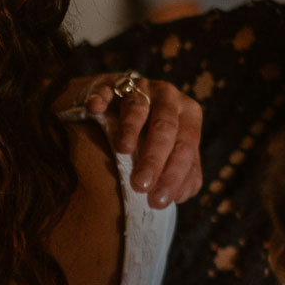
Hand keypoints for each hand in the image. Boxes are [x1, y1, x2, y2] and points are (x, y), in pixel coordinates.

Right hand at [70, 73, 203, 207]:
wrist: (123, 105)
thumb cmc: (151, 137)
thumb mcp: (172, 154)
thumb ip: (183, 175)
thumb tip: (178, 195)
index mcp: (189, 115)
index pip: (186, 147)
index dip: (173, 174)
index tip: (157, 201)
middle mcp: (169, 97)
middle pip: (165, 127)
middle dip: (153, 158)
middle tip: (140, 186)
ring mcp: (141, 87)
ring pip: (138, 107)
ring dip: (130, 128)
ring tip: (122, 151)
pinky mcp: (112, 82)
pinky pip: (107, 89)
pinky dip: (101, 99)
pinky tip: (95, 109)